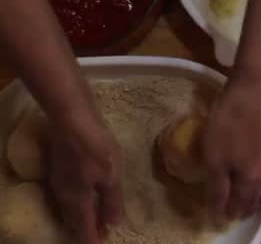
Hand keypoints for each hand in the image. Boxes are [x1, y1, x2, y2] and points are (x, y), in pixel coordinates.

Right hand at [48, 117, 123, 243]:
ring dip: (83, 215)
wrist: (72, 119)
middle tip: (101, 234)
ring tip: (96, 218)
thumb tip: (111, 224)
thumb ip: (111, 201)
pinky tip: (87, 196)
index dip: (94, 238)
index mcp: (78, 200)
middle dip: (88, 228)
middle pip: (75, 219)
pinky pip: (69, 194)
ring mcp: (60, 181)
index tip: (102, 243)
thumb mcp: (110, 176)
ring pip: (71, 207)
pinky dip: (80, 201)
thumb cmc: (96, 148)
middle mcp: (65, 195)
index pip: (84, 228)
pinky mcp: (61, 167)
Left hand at [199, 81, 260, 221]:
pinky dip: (251, 179)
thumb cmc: (228, 126)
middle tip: (231, 212)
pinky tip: (245, 172)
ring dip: (249, 194)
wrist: (251, 92)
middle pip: (253, 197)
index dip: (228, 213)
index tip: (217, 217)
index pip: (240, 205)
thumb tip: (218, 211)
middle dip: (242, 207)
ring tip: (238, 197)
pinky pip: (259, 171)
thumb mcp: (214, 159)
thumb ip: (217, 187)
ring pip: (258, 184)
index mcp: (251, 180)